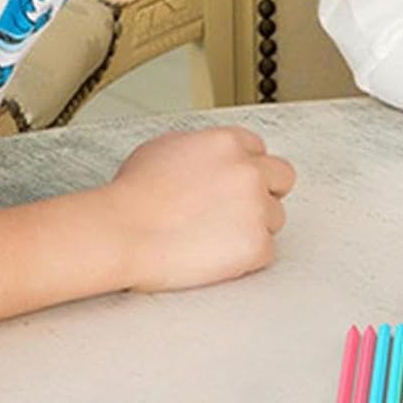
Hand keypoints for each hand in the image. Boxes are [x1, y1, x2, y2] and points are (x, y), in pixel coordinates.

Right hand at [105, 127, 295, 292]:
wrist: (121, 233)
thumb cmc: (131, 197)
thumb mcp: (163, 148)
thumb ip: (199, 147)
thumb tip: (207, 159)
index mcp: (229, 143)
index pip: (260, 151)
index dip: (245, 170)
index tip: (233, 186)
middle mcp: (249, 170)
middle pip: (282, 178)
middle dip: (264, 193)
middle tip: (235, 212)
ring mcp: (256, 207)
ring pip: (274, 218)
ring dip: (251, 228)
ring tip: (213, 239)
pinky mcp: (256, 245)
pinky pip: (265, 252)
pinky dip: (245, 259)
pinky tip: (216, 258)